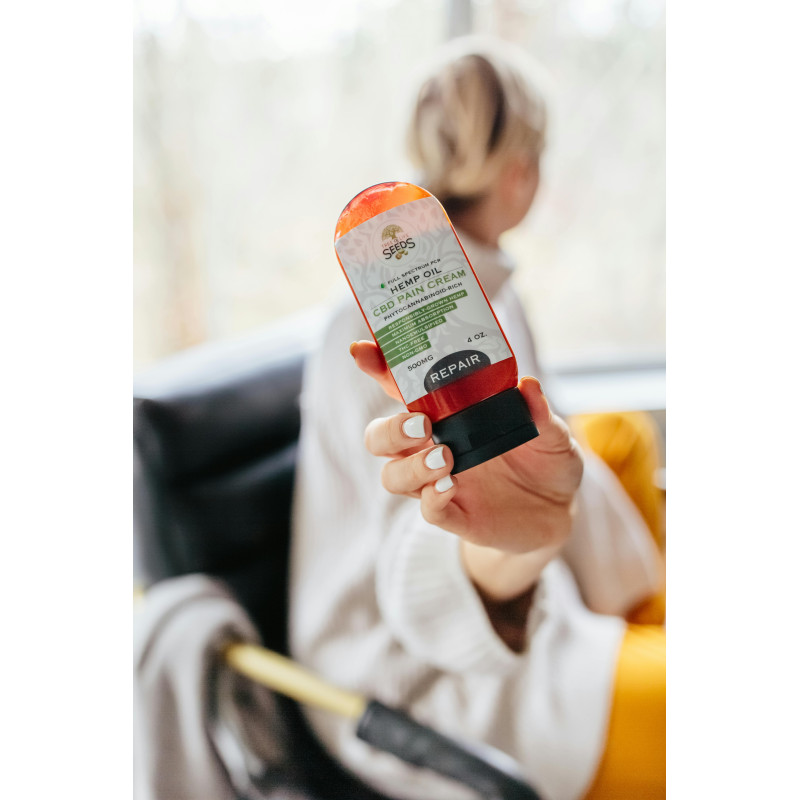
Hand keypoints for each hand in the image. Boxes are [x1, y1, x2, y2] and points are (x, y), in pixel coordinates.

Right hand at [351, 340, 583, 602]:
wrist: (559, 508)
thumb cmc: (545, 457)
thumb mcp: (550, 430)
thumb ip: (537, 411)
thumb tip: (527, 386)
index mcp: (449, 413)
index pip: (402, 387)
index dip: (378, 368)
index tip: (362, 350)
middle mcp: (434, 445)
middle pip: (380, 437)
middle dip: (389, 430)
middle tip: (421, 424)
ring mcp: (439, 481)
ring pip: (392, 476)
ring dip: (410, 466)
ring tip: (444, 457)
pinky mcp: (455, 515)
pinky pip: (427, 510)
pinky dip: (432, 499)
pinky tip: (449, 487)